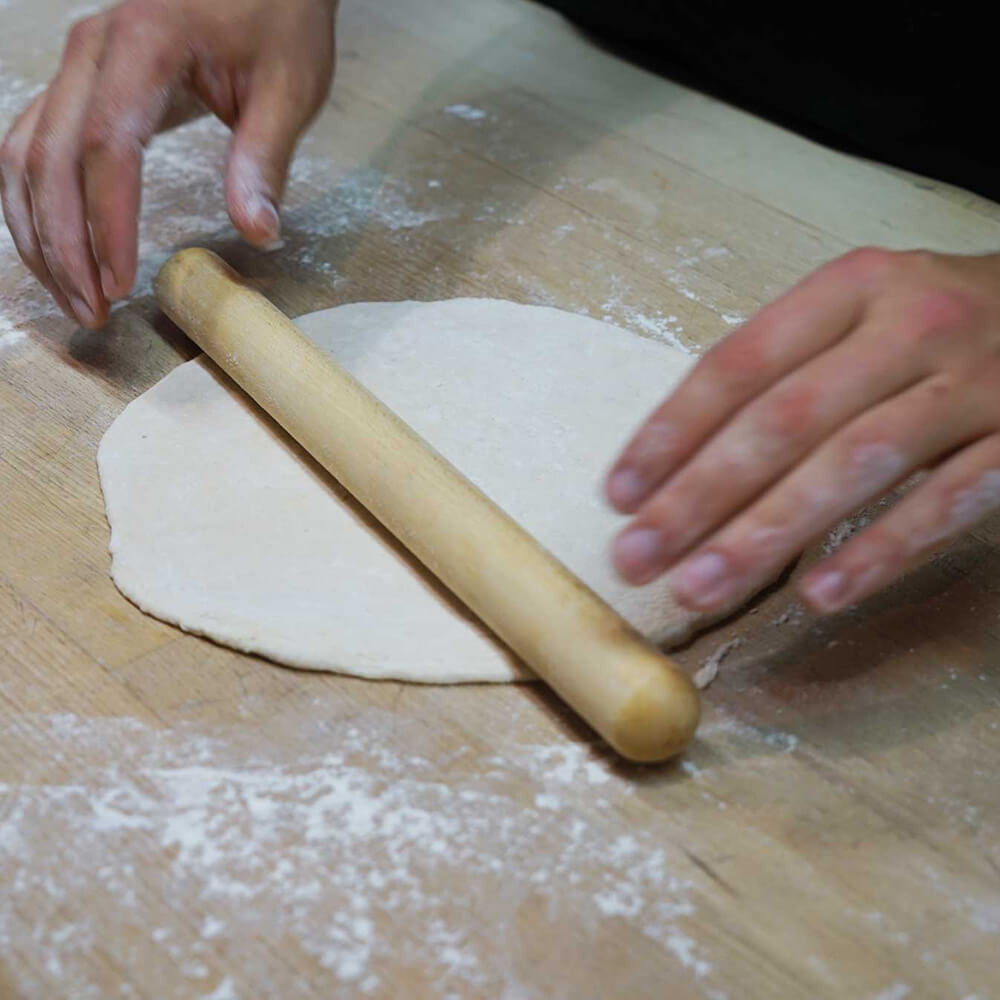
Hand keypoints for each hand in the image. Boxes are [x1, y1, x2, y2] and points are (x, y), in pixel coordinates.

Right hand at [0, 0, 335, 327]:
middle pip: (49, 157)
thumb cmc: (279, 16)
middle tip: (93, 312)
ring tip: (74, 298)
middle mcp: (91, 49)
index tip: (120, 282)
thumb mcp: (289, 88)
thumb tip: (256, 233)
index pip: (107, 145)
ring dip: (39, 233)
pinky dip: (36, 204)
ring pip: (24, 154)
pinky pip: (31, 145)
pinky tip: (56, 252)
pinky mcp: (78, 82)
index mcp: (143, 43)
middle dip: (64, 244)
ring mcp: (76, 63)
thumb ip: (263, 160)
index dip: (106, 221)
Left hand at [606, 248, 999, 615]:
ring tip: (700, 588)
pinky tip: (818, 595)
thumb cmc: (942, 322)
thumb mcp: (864, 314)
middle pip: (783, 418)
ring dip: (767, 532)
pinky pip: (947, 500)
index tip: (619, 495)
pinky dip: (880, 550)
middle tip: (636, 558)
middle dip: (699, 496)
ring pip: (853, 462)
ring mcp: (974, 382)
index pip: (737, 363)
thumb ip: (787, 369)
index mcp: (851, 288)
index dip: (671, 432)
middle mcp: (909, 324)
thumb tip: (678, 461)